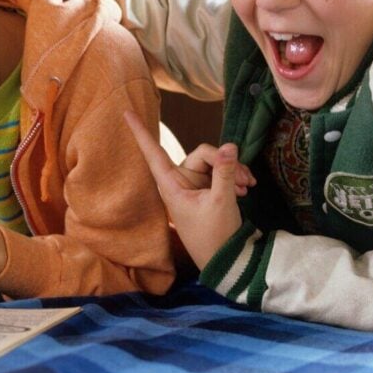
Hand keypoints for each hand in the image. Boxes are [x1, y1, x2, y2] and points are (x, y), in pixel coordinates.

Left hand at [124, 111, 244, 268]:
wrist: (227, 261)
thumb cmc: (215, 236)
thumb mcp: (222, 202)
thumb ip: (224, 171)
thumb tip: (229, 145)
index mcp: (172, 184)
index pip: (153, 152)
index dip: (140, 131)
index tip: (125, 111)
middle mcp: (180, 181)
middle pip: (202, 153)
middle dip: (225, 163)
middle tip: (245, 181)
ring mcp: (194, 184)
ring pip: (215, 162)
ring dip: (233, 171)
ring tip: (248, 187)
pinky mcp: (208, 189)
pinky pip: (221, 172)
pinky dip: (234, 177)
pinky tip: (246, 189)